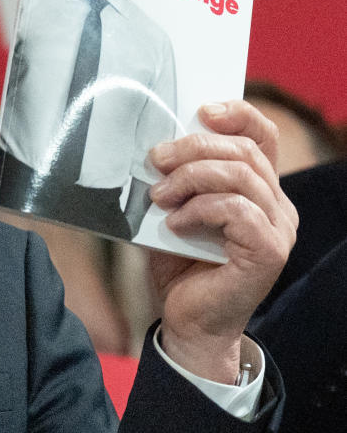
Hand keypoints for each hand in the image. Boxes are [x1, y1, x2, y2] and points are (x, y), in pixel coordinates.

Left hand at [146, 100, 296, 381]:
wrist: (187, 321)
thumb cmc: (179, 265)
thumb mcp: (173, 211)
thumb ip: (176, 179)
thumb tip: (153, 146)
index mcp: (259, 189)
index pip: (262, 136)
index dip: (237, 114)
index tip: (201, 111)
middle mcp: (277, 206)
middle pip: (245, 151)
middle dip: (194, 147)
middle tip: (155, 160)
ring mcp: (278, 229)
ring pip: (242, 176)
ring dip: (192, 178)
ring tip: (160, 195)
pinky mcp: (268, 251)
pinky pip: (237, 210)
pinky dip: (200, 209)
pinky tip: (176, 224)